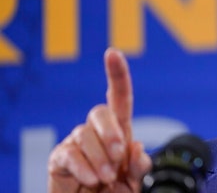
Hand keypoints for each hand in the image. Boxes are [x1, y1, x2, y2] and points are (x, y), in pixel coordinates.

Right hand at [48, 48, 151, 191]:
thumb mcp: (136, 182)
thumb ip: (140, 166)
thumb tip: (136, 146)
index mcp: (120, 133)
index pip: (119, 98)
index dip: (117, 75)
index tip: (113, 53)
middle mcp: (97, 133)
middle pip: (100, 112)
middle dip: (111, 132)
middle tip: (119, 156)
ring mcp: (77, 143)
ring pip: (85, 134)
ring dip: (100, 158)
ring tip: (106, 179)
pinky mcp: (60, 158)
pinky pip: (69, 154)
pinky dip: (83, 168)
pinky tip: (92, 180)